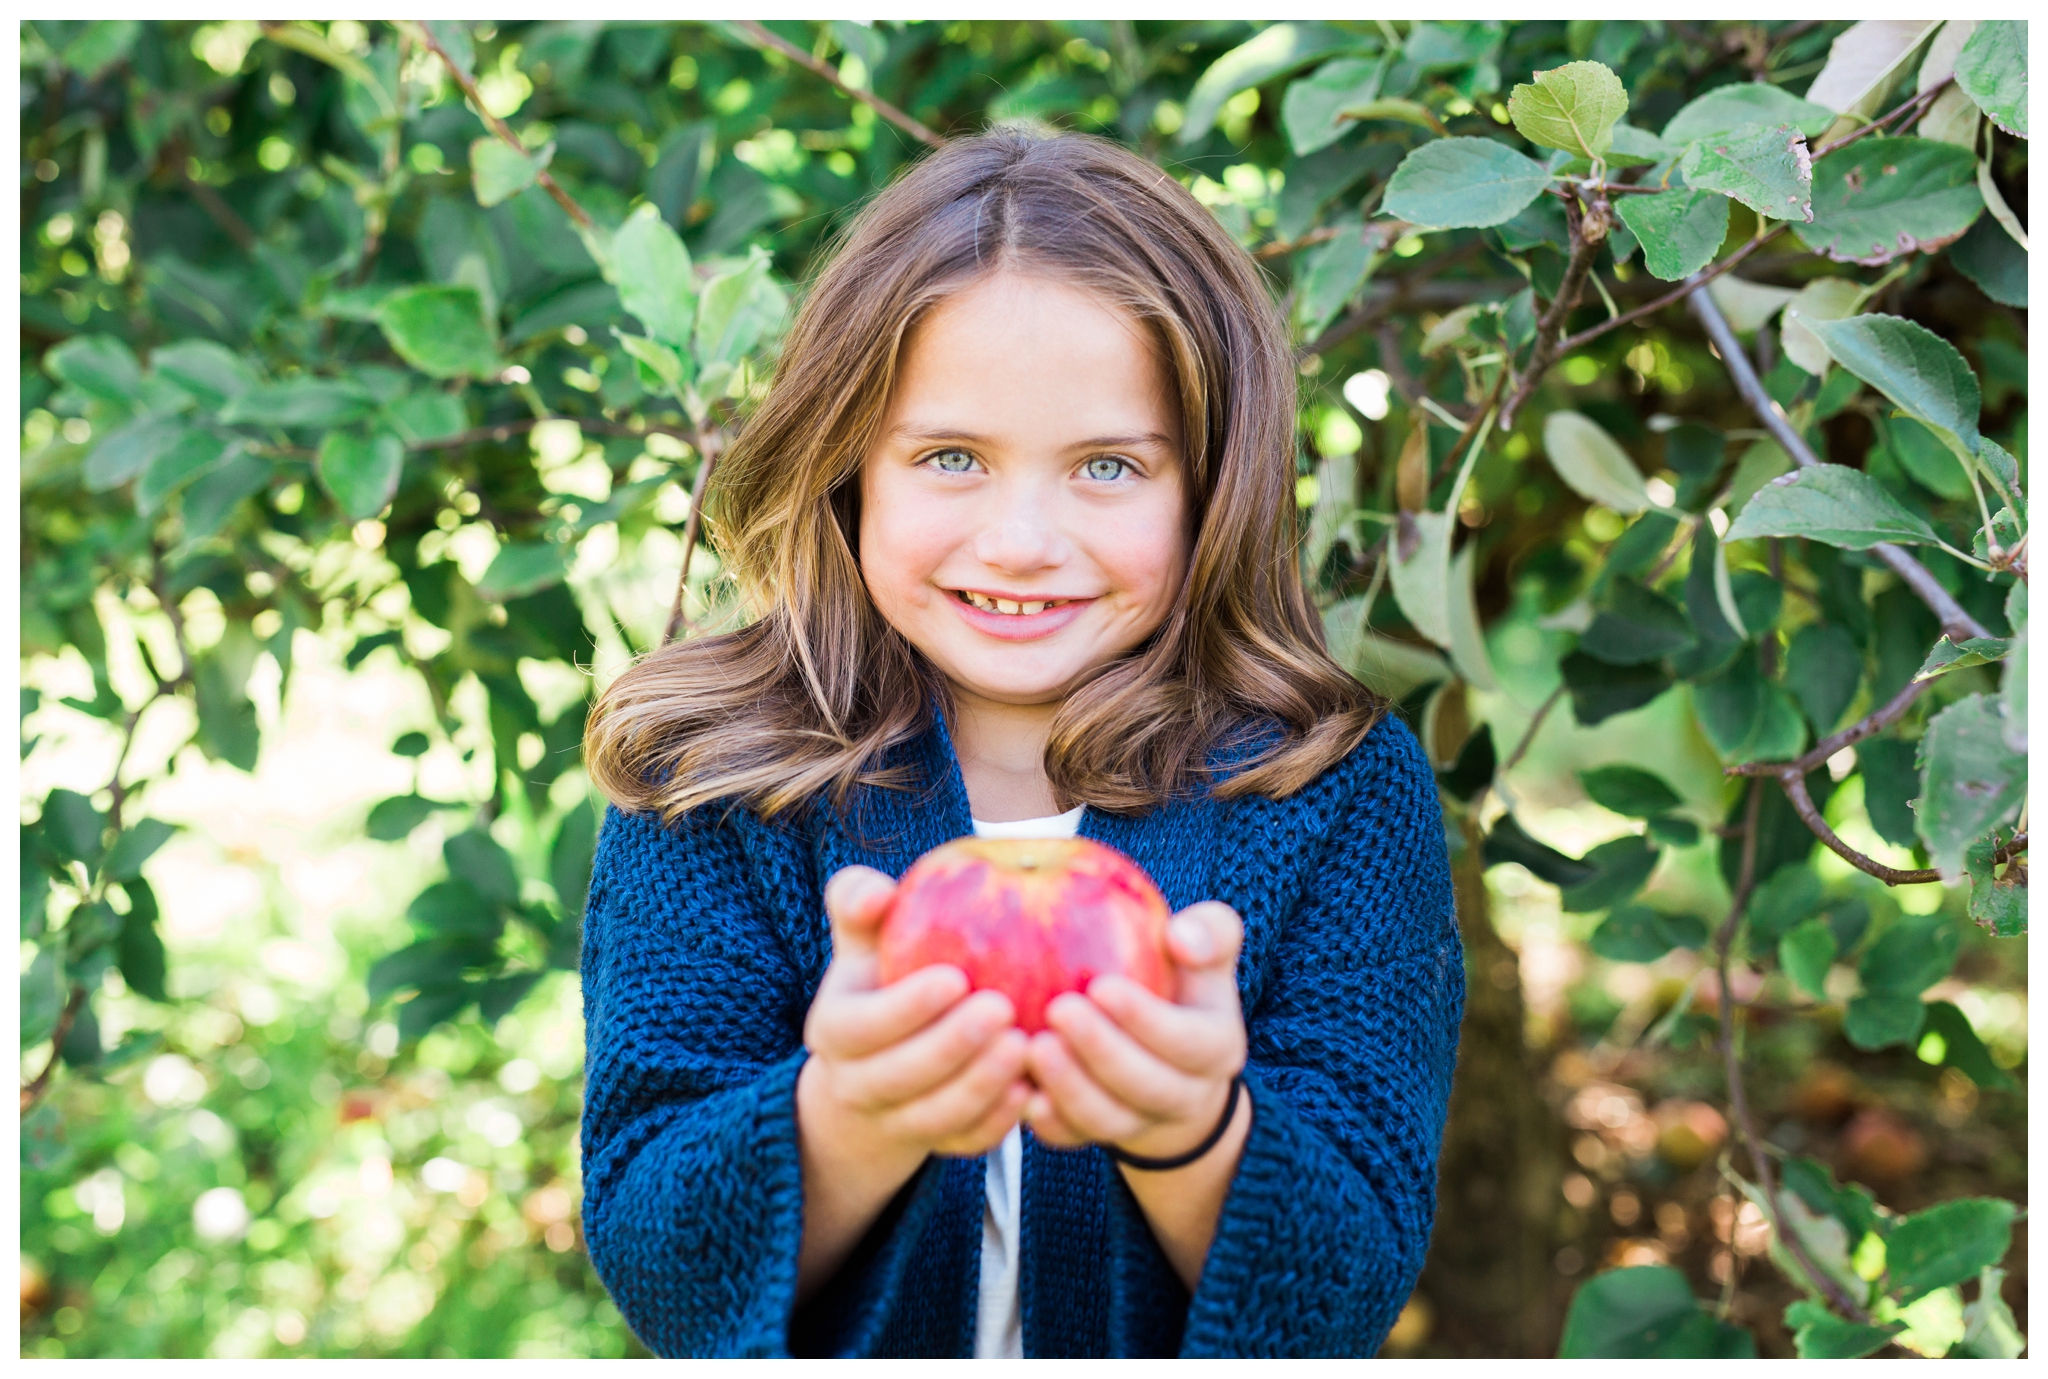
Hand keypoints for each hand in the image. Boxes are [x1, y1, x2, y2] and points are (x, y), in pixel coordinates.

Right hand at [798, 865, 1031, 1162]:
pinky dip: (998, 1120)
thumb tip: (877, 893)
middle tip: (1003, 1008)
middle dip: (951, 1047)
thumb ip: (860, 901)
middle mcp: (855, 1084)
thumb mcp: (866, 936)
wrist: (886, 1056)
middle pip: (897, 1078)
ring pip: (934, 1117)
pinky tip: (1033, 1089)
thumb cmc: (886, 974)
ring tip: (1025, 1045)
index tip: (957, 977)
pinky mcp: (938, 1144)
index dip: (905, 1008)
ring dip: (980, 1086)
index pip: (859, 1027)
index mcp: (833, 1030)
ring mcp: (896, 1121)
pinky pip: (966, 1142)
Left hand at [1022, 901, 1246, 1162]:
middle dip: (1102, 1052)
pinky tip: (1022, 1093)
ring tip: (1034, 1047)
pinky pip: (1074, 1138)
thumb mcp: (1207, 950)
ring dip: (1070, 1088)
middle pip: (1149, 1087)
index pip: (1188, 1041)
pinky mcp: (1098, 1134)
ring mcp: (1141, 1121)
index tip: (1102, 985)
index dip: (1146, 1019)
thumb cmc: (1180, 982)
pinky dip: (1049, 1121)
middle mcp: (1186, 1095)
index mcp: (1216, 1048)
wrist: (1169, 1055)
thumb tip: (1182, 936)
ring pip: (1109, 1120)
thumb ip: (1210, 932)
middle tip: (1058, 1010)